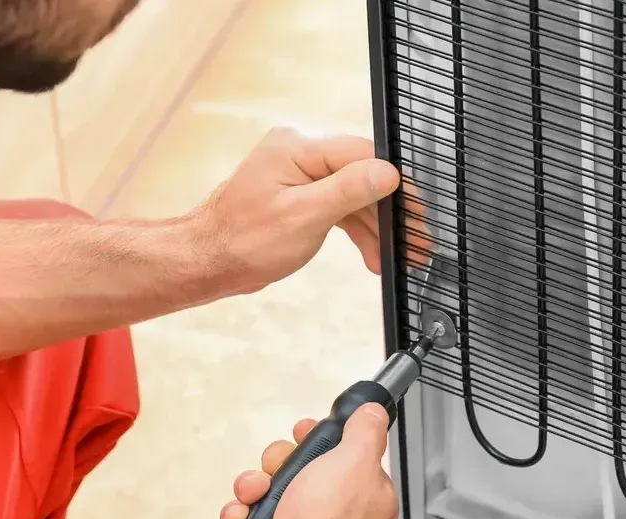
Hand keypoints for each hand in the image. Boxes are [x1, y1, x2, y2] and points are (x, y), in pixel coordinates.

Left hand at [194, 128, 431, 295]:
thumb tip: (388, 172)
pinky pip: (340, 208)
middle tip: (416, 242)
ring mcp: (300, 175)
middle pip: (363, 176)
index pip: (363, 155)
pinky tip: (374, 255)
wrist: (209, 264)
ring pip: (355, 197)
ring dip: (378, 229)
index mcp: (297, 148)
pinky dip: (358, 232)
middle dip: (390, 213)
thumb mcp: (304, 217)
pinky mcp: (300, 196)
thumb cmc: (243, 242)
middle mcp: (299, 154)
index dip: (396, 184)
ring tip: (401, 258)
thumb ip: (348, 190)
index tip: (416, 213)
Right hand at [219, 404, 398, 518]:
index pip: (350, 458)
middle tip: (278, 462)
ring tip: (255, 492)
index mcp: (368, 498)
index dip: (326, 441)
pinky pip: (252, 517)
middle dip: (282, 461)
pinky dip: (243, 514)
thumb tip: (373, 413)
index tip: (308, 431)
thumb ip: (366, 433)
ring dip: (256, 485)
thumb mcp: (355, 461)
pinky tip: (244, 517)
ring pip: (274, 490)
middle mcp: (340, 518)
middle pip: (306, 470)